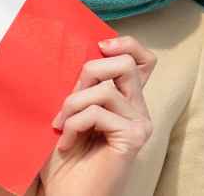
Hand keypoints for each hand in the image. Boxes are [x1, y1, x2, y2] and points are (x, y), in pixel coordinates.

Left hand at [37, 36, 156, 195]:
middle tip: (68, 101)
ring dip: (72, 105)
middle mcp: (139, 110)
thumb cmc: (65, 160)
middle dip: (89, 73)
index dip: (126, 44)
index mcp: (127, 101)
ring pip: (105, 89)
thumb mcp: (72, 113)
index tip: (99, 47)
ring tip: (60, 127)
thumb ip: (84, 88)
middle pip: (126, 64)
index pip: (143, 59)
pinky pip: (98, 113)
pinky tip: (65, 144)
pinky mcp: (133, 138)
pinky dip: (73, 125)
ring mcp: (140, 124)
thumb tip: (84, 56)